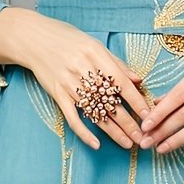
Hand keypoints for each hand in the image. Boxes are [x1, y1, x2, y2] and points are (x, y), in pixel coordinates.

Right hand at [0, 7, 148, 150]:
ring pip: (95, 113)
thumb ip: (117, 63)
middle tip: (143, 137)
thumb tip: (138, 81)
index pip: (122, 84)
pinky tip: (96, 144)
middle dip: (129, 123)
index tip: (149, 116)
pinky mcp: (57, 94)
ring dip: (113, 132)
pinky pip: (72, 118)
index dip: (137, 102)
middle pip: (111, 103)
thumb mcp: (94, 44)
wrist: (33, 38)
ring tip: (127, 144)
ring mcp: (69, 84)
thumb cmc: (67, 39)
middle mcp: (83, 71)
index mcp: (96, 56)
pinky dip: (84, 133)